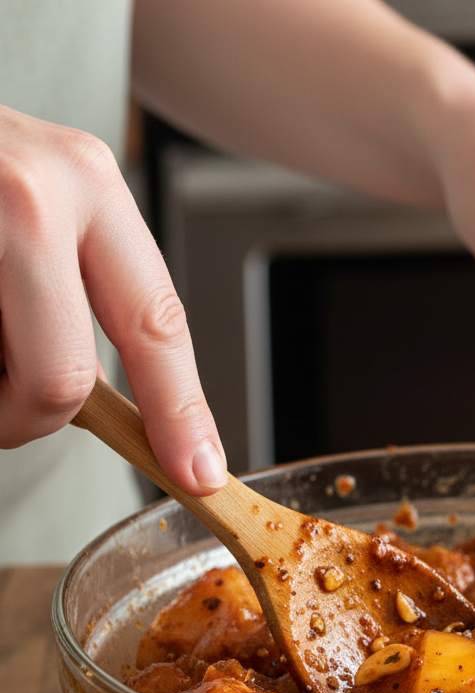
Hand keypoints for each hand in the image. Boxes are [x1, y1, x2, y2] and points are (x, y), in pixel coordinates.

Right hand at [0, 104, 226, 492]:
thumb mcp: (40, 202)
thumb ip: (78, 288)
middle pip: (63, 380)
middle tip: (3, 404)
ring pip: (2, 382)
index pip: (158, 325)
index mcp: (89, 183)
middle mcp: (34, 192)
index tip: (199, 470)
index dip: (179, 411)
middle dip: (30, 416)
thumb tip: (115, 405)